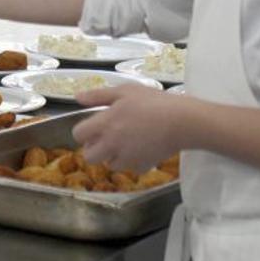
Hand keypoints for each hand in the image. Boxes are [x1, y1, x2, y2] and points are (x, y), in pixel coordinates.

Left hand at [72, 85, 187, 169]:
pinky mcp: (143, 166)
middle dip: (94, 149)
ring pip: (110, 165)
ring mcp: (127, 158)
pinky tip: (142, 149)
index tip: (93, 127)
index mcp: (104, 124)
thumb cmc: (152, 102)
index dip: (83, 131)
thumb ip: (98, 96)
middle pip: (89, 157)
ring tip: (126, 142)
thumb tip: (77, 98)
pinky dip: (134, 162)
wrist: (182, 121)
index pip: (78, 135)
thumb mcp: (124, 91)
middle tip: (106, 138)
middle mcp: (111, 144)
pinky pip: (131, 168)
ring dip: (113, 156)